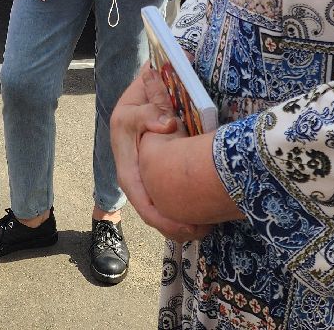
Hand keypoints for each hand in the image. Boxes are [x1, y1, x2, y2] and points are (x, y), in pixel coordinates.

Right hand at [110, 67, 211, 243]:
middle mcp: (136, 182)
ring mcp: (145, 182)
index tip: (187, 226)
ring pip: (161, 211)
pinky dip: (182, 211)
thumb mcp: (135, 110)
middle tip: (203, 232)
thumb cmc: (134, 108)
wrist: (135, 103)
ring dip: (180, 224)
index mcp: (128, 171)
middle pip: (154, 215)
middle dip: (176, 228)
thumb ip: (150, 114)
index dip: (164, 220)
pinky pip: (166, 201)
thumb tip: (169, 125)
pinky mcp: (155, 179)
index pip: (143, 204)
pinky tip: (202, 214)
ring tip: (205, 228)